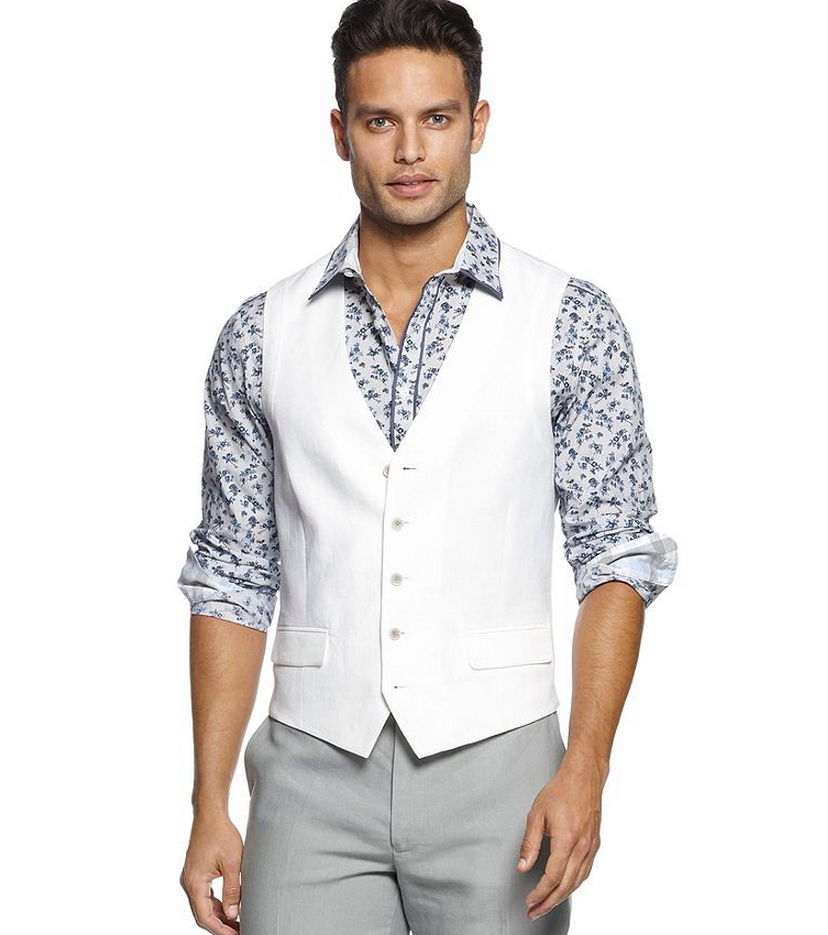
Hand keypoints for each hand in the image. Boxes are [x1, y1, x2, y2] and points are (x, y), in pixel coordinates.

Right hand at [180, 809, 243, 932]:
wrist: (210, 814)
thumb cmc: (221, 834)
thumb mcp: (232, 864)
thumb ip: (232, 890)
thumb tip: (233, 914)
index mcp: (195, 883)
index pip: (205, 917)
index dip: (220, 929)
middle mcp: (189, 882)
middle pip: (203, 913)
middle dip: (221, 924)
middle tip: (238, 930)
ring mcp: (192, 877)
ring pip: (204, 904)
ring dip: (219, 914)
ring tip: (237, 922)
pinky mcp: (197, 872)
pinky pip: (205, 894)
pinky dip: (216, 902)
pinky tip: (230, 906)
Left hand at [516, 757, 603, 920]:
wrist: (583, 777)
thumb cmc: (560, 791)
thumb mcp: (536, 814)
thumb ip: (530, 843)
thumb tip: (523, 867)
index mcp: (567, 839)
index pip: (552, 876)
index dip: (540, 893)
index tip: (530, 900)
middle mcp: (583, 846)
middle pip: (566, 885)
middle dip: (549, 902)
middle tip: (535, 911)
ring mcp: (591, 846)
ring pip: (577, 881)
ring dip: (562, 896)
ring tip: (547, 904)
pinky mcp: (595, 844)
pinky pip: (585, 872)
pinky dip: (573, 884)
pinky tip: (564, 887)